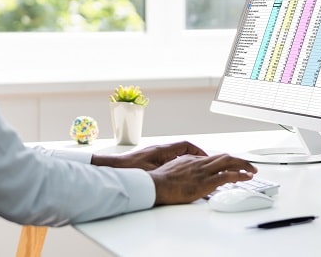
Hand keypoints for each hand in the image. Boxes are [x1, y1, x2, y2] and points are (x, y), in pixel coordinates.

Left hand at [91, 141, 207, 169]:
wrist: (112, 168)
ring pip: (175, 154)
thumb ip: (167, 171)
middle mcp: (159, 150)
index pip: (186, 145)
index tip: (207, 158)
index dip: (198, 151)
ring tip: (194, 170)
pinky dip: (176, 165)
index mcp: (162, 150)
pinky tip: (177, 175)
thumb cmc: (130, 170)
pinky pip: (168, 160)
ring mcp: (154, 154)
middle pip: (183, 149)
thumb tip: (183, 171)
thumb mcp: (151, 172)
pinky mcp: (149, 160)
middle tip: (205, 164)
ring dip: (185, 160)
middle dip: (195, 155)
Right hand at [148, 153, 256, 205]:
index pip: (214, 158)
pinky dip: (240, 175)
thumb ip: (184, 171)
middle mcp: (200, 162)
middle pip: (224, 157)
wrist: (156, 185)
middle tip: (249, 165)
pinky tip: (246, 177)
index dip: (226, 162)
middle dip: (239, 161)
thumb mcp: (173, 171)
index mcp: (192, 159)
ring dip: (243, 165)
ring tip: (252, 170)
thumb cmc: (161, 181)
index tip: (233, 166)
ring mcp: (204, 171)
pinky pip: (227, 175)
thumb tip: (189, 178)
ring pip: (229, 163)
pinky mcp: (206, 181)